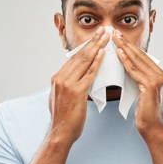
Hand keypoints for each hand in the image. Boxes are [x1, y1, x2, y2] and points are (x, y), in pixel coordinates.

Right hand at [49, 26, 108, 143]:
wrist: (60, 133)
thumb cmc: (65, 118)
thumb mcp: (61, 97)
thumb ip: (68, 85)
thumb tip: (76, 77)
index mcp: (57, 78)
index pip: (74, 58)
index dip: (86, 46)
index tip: (94, 37)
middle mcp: (60, 78)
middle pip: (80, 55)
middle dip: (92, 41)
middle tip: (102, 30)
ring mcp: (68, 84)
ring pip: (84, 61)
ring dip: (96, 47)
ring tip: (105, 37)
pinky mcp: (77, 91)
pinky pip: (89, 73)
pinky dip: (97, 62)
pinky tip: (103, 53)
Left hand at [112, 29, 162, 137]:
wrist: (152, 128)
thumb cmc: (145, 112)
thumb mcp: (142, 91)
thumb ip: (139, 78)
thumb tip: (128, 66)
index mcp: (161, 75)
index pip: (143, 57)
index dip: (131, 47)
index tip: (120, 38)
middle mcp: (162, 75)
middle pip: (141, 56)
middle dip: (127, 44)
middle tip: (115, 33)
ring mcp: (158, 80)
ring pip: (138, 61)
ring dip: (125, 49)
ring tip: (115, 39)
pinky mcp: (151, 86)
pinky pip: (135, 71)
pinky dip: (126, 62)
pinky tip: (119, 54)